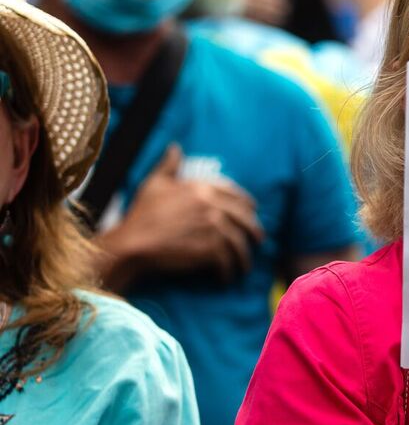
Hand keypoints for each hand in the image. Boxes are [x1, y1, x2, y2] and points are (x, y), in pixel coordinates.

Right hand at [102, 144, 264, 283]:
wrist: (133, 242)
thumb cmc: (141, 214)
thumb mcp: (154, 184)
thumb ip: (169, 165)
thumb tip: (175, 147)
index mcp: (202, 187)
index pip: (236, 194)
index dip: (247, 204)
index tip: (253, 211)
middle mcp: (212, 205)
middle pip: (244, 218)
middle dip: (254, 230)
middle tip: (259, 239)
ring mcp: (213, 227)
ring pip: (239, 242)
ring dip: (244, 256)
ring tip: (245, 265)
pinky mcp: (209, 248)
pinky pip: (227, 260)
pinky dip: (229, 270)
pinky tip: (227, 277)